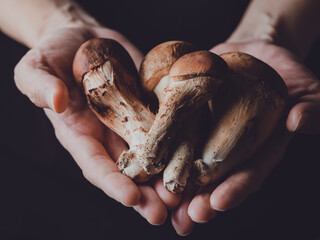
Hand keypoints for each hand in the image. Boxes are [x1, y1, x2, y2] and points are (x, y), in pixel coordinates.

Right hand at [13, 25, 173, 224]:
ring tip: (184, 193)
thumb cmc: (54, 55)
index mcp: (80, 134)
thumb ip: (40, 86)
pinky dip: (181, 141)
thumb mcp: (36, 68)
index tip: (131, 198)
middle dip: (146, 193)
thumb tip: (57, 101)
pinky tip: (197, 154)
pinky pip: (168, 126)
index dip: (112, 183)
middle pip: (129, 170)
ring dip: (168, 175)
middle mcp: (109, 134)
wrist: (83, 39)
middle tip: (164, 211)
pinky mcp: (151, 106)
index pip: (96, 165)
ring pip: (153, 155)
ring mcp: (133, 121)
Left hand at [170, 41, 319, 234]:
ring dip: (179, 183)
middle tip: (187, 215)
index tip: (218, 202)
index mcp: (260, 149)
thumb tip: (297, 120)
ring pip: (192, 162)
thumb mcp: (308, 92)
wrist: (257, 52)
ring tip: (165, 202)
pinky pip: (176, 132)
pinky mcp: (191, 115)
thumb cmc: (287, 75)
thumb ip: (313, 109)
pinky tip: (150, 161)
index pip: (248, 174)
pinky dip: (164, 147)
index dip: (235, 189)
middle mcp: (232, 147)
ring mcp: (209, 133)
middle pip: (215, 177)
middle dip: (201, 197)